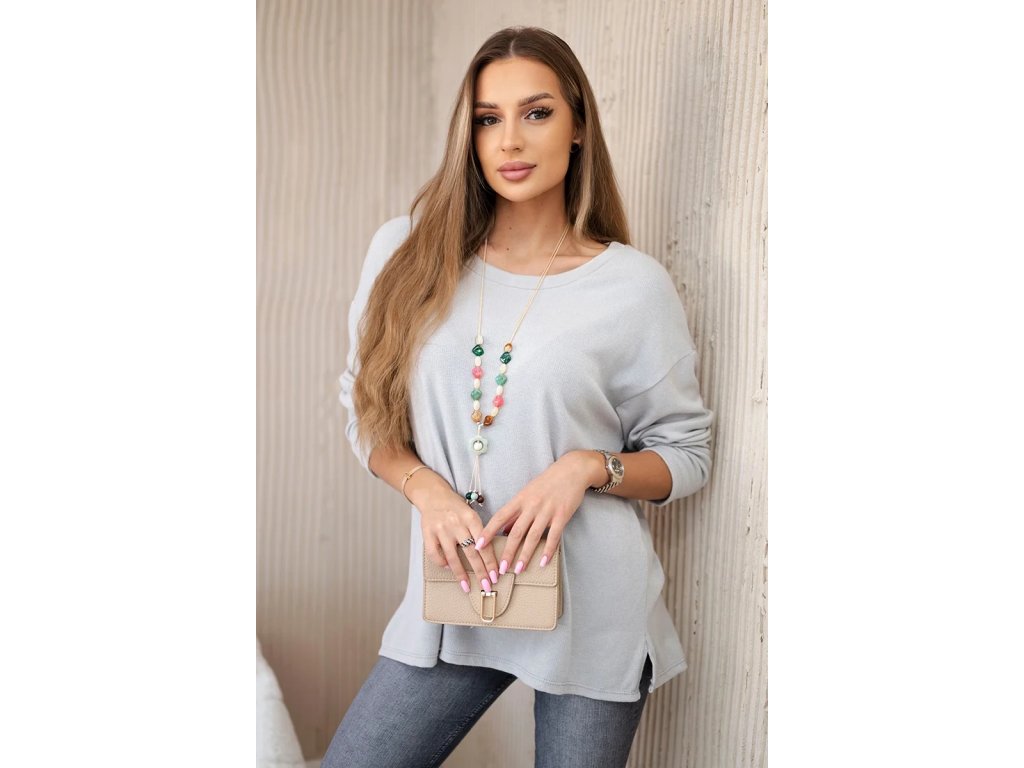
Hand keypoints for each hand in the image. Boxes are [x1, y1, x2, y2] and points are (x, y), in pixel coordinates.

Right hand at [413, 480, 499, 594]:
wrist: (433, 495)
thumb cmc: (455, 507)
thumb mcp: (471, 514)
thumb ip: (479, 532)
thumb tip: (490, 557)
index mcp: (470, 518)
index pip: (484, 544)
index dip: (490, 562)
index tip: (495, 576)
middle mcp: (456, 523)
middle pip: (471, 553)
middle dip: (480, 572)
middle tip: (487, 586)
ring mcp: (441, 529)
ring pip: (453, 557)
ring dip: (461, 574)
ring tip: (467, 587)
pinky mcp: (428, 533)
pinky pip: (434, 554)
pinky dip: (442, 563)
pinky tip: (448, 569)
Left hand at [474, 451, 595, 575]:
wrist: (571, 471)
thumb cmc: (547, 482)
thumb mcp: (527, 493)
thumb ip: (516, 512)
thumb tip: (504, 529)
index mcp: (520, 499)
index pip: (500, 517)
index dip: (488, 532)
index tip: (479, 545)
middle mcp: (531, 505)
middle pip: (516, 532)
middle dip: (507, 551)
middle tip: (501, 569)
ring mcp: (547, 511)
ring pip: (533, 536)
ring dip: (525, 555)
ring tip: (519, 569)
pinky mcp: (562, 515)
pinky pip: (554, 536)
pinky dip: (548, 550)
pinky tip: (543, 562)